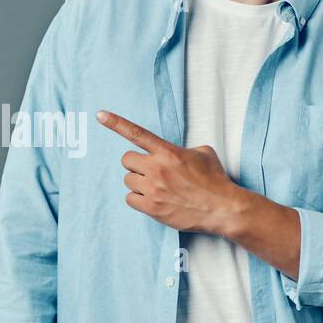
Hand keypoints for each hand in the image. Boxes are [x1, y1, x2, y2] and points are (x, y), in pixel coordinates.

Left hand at [95, 108, 242, 234]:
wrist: (222, 208)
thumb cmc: (214, 180)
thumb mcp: (203, 152)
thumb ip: (181, 149)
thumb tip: (172, 153)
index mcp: (168, 152)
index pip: (137, 133)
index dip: (116, 123)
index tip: (100, 115)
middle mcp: (157, 168)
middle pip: (127, 160)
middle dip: (137, 164)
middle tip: (151, 171)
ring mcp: (153, 189)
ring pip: (128, 180)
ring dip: (138, 182)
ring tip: (156, 187)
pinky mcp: (152, 208)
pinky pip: (130, 199)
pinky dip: (138, 199)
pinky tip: (153, 199)